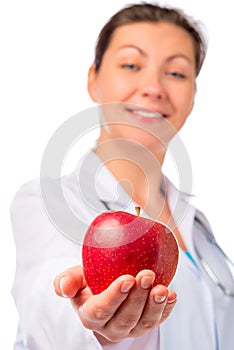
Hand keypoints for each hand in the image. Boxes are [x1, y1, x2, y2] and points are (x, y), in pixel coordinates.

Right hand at [54, 266, 176, 343]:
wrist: (104, 287)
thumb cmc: (89, 280)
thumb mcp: (76, 277)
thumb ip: (67, 280)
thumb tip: (63, 287)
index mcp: (90, 315)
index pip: (101, 310)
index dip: (114, 297)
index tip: (126, 279)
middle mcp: (109, 327)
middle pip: (125, 317)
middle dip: (137, 298)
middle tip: (146, 276)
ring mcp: (129, 328)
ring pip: (143, 323)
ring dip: (154, 305)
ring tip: (162, 288)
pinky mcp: (144, 325)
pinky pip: (157, 321)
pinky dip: (166, 309)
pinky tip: (171, 295)